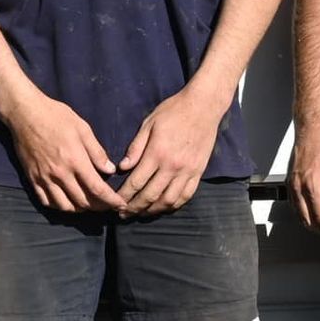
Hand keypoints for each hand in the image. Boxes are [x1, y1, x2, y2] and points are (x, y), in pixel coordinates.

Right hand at [4, 92, 125, 212]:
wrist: (25, 113)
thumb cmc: (56, 116)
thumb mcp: (82, 128)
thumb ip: (97, 152)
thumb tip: (110, 170)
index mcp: (75, 160)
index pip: (97, 189)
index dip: (111, 200)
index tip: (120, 205)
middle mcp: (60, 174)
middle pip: (82, 201)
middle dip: (98, 207)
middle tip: (106, 205)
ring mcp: (44, 178)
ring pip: (64, 206)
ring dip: (79, 209)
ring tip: (87, 204)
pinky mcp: (32, 179)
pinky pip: (46, 201)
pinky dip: (59, 206)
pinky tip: (66, 201)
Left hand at [116, 89, 225, 217]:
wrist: (203, 106)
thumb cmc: (173, 111)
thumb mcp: (149, 123)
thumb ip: (135, 147)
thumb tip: (122, 167)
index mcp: (157, 153)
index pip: (136, 182)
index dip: (124, 196)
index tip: (115, 202)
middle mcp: (172, 166)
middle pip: (150, 195)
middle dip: (135, 207)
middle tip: (124, 214)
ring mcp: (188, 171)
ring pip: (168, 200)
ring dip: (153, 210)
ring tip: (141, 213)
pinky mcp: (199, 172)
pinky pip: (186, 195)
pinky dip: (173, 205)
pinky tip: (164, 207)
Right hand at [290, 122, 319, 242]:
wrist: (313, 129)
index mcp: (314, 186)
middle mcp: (299, 188)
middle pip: (308, 221)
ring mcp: (292, 185)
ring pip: (299, 215)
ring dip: (313, 224)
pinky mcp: (290, 182)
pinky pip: (295, 205)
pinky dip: (305, 214)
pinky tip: (316, 212)